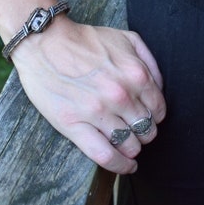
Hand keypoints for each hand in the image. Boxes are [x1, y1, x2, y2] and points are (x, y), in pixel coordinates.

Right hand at [10, 17, 165, 173]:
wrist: (44, 42)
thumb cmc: (84, 40)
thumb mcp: (126, 38)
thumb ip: (149, 61)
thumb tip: (159, 87)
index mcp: (136, 75)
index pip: (158, 110)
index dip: (154, 117)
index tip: (146, 117)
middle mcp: (120, 95)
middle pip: (146, 130)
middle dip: (144, 132)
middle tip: (135, 130)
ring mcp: (98, 112)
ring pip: (130, 145)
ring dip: (132, 148)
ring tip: (128, 146)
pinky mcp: (75, 125)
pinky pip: (106, 156)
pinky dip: (120, 166)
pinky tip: (126, 166)